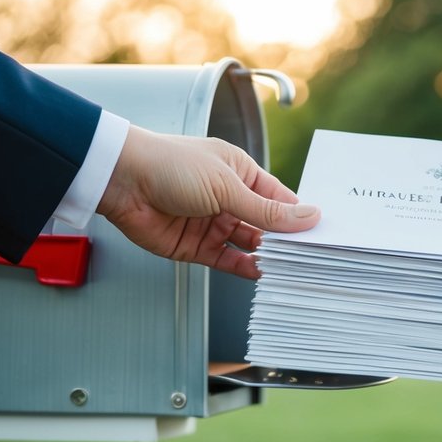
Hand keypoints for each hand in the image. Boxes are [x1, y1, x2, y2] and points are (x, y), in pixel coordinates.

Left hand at [96, 125, 319, 278]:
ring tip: (290, 269)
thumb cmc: (170, 166)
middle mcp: (229, 199)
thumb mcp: (227, 186)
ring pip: (249, 246)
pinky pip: (228, 261)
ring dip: (267, 257)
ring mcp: (213, 223)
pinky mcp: (196, 247)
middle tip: (311, 257)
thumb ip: (266, 210)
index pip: (279, 199)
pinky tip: (263, 275)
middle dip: (286, 240)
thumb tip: (309, 216)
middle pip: (267, 225)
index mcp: (240, 173)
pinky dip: (245, 269)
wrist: (120, 180)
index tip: (321, 235)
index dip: (299, 217)